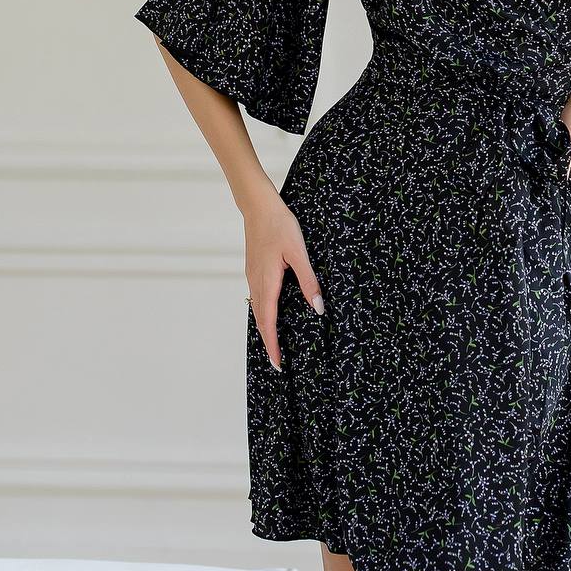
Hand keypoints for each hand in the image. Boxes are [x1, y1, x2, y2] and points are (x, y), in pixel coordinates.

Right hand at [241, 189, 324, 370]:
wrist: (259, 206)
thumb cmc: (279, 225)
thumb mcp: (299, 253)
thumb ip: (308, 281)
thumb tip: (318, 308)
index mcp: (267, 282)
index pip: (269, 322)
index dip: (273, 345)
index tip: (278, 364)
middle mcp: (256, 282)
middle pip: (261, 320)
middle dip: (269, 342)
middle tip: (277, 362)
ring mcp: (252, 275)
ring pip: (257, 309)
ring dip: (265, 328)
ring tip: (275, 342)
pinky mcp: (253, 268)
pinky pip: (257, 297)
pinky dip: (262, 312)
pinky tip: (270, 311)